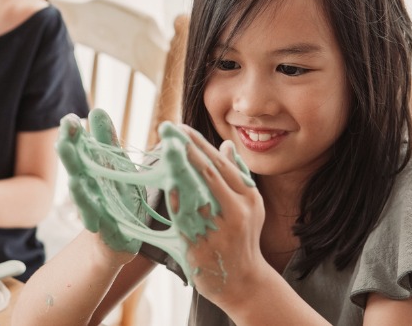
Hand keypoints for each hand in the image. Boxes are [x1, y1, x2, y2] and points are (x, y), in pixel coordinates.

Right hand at [57, 109, 142, 265]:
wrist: (122, 238)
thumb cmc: (117, 197)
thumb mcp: (116, 165)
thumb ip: (106, 140)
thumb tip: (96, 110)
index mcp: (90, 171)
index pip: (78, 150)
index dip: (73, 135)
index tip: (68, 119)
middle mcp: (87, 189)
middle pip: (76, 170)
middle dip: (69, 154)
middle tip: (63, 136)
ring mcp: (94, 209)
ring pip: (82, 194)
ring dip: (75, 183)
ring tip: (71, 172)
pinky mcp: (106, 228)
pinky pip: (97, 218)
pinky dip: (90, 208)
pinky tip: (85, 198)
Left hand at [178, 125, 267, 305]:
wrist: (243, 283)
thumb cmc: (242, 238)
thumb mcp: (250, 206)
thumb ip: (238, 175)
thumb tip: (226, 145)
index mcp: (248, 196)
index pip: (220, 163)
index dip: (198, 144)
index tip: (180, 128)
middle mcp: (236, 209)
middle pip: (208, 171)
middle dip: (185, 147)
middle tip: (166, 128)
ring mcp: (219, 227)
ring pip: (195, 190)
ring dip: (177, 167)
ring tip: (162, 148)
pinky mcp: (201, 244)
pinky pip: (184, 215)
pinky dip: (174, 197)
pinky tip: (164, 181)